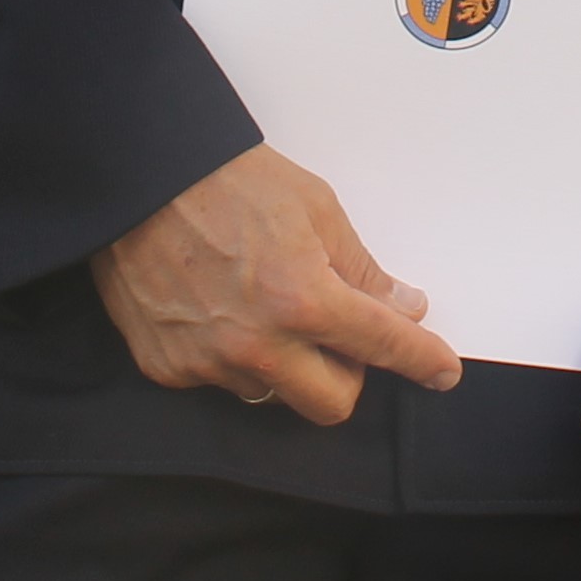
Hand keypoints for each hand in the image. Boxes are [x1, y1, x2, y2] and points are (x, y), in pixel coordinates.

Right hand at [89, 144, 464, 422]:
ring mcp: (209, 363)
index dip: (422, 360)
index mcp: (303, 300)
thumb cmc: (227, 180)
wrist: (139, 177)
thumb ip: (360, 268)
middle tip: (337, 333)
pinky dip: (231, 357)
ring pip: (273, 393)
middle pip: (331, 403)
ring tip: (262, 307)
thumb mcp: (315, 208)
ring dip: (285, 365)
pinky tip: (218, 309)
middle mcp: (258, 344)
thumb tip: (401, 306)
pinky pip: (220, 381)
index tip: (441, 371)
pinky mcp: (167, 368)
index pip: (383, 346)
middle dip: (346, 375)